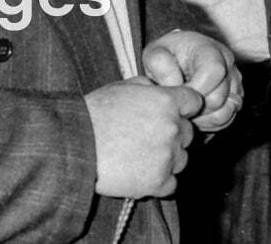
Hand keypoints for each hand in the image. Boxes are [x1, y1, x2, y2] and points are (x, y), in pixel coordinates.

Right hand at [84, 76, 202, 197]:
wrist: (75, 145)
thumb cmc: (94, 113)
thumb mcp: (121, 87)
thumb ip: (148, 86)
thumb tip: (158, 88)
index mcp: (167, 101)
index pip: (195, 102)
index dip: (183, 108)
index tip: (170, 114)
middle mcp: (173, 127)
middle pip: (188, 134)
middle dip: (173, 135)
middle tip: (147, 139)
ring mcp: (167, 156)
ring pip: (181, 159)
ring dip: (167, 159)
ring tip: (140, 158)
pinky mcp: (158, 182)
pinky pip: (171, 184)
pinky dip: (159, 182)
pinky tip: (140, 175)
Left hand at [143, 30, 242, 131]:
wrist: (177, 58)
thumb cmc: (167, 55)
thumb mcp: (155, 54)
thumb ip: (162, 68)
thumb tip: (177, 86)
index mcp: (209, 49)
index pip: (214, 72)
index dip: (194, 90)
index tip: (176, 93)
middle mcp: (227, 63)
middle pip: (219, 98)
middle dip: (195, 107)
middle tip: (178, 104)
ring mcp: (234, 80)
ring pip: (225, 112)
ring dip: (202, 117)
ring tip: (186, 108)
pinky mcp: (236, 95)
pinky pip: (227, 118)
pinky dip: (210, 121)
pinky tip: (195, 112)